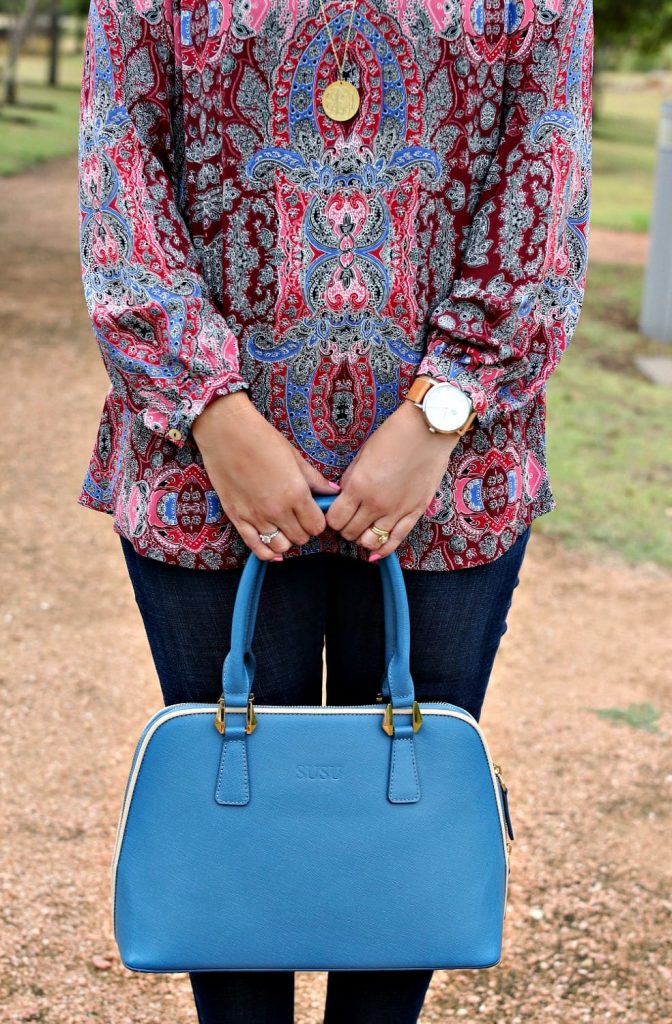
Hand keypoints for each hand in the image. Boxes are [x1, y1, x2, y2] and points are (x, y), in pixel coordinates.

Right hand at [191, 393, 337, 559]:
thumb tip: (333, 491)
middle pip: (301, 538)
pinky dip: (267, 552)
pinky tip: (273, 549)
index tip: (314, 513)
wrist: (225, 431)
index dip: (318, 521)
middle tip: (300, 517)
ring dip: (286, 540)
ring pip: (281, 546)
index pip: (317, 525)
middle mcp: (277, 510)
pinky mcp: (237, 518)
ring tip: (284, 527)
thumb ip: (314, 479)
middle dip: (304, 530)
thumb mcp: (294, 456)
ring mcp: (256, 516)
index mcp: (295, 493)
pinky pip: (256, 547)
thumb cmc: (260, 438)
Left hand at [324, 397, 460, 559]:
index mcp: (359, 487)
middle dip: (345, 528)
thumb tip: (343, 497)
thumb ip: (350, 480)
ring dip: (362, 538)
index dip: (332, 518)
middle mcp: (376, 504)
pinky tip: (375, 553)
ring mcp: (397, 511)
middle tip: (349, 519)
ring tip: (363, 529)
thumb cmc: (394, 436)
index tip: (335, 513)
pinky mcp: (415, 512)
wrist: (428, 431)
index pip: (335, 519)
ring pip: (370, 541)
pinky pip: (396, 540)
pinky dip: (383, 550)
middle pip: (350, 533)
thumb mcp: (362, 455)